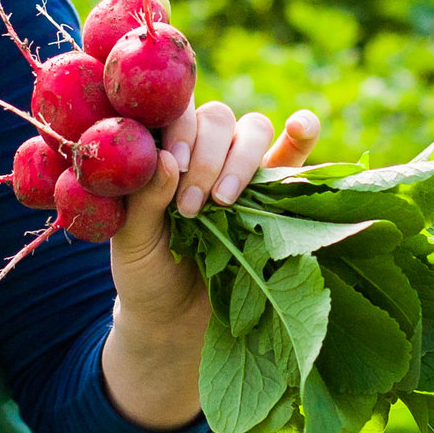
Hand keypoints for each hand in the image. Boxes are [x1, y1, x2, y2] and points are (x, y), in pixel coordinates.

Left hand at [101, 103, 320, 428]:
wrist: (177, 320)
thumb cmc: (146, 274)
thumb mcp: (132, 241)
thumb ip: (145, 199)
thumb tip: (168, 158)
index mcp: (164, 151)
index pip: (174, 112)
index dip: (179, 130)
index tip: (176, 165)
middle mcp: (204, 150)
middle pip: (217, 119)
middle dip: (207, 157)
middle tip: (192, 206)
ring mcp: (241, 167)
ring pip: (252, 130)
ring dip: (241, 158)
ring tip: (225, 201)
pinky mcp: (275, 192)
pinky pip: (292, 153)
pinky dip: (300, 134)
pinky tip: (301, 125)